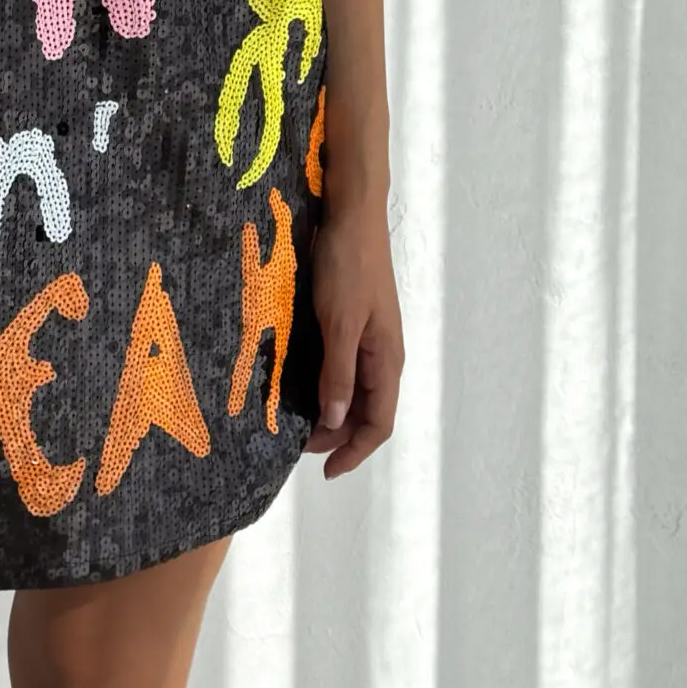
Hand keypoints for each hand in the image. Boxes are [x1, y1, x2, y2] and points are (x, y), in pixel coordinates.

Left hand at [303, 201, 403, 478]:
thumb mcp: (339, 323)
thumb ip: (339, 372)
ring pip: (356, 390)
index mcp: (387, 359)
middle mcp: (384, 354)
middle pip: (367, 411)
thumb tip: (335, 422)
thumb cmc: (347, 267)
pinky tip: (304, 385)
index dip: (354, 451)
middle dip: (339, 436)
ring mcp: (371, 337)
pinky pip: (346, 366)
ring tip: (299, 423)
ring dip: (333, 412)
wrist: (352, 216)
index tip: (325, 471)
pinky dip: (328, 385)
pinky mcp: (355, 321)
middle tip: (299, 446)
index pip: (378, 423)